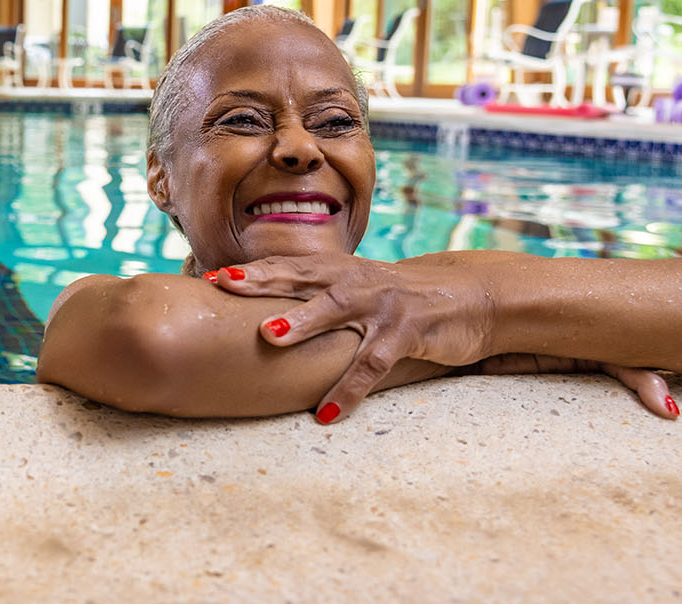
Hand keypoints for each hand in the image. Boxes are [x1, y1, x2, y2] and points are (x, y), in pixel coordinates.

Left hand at [211, 253, 680, 422]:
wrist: (472, 295)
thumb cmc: (399, 296)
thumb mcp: (357, 286)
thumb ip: (317, 293)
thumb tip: (264, 311)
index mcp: (338, 270)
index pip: (286, 267)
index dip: (249, 271)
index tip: (209, 279)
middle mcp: (354, 281)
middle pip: (300, 278)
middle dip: (260, 281)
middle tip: (222, 286)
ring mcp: (380, 305)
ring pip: (336, 312)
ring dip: (303, 322)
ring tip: (268, 337)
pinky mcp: (406, 332)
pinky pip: (372, 364)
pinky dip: (349, 389)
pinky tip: (326, 414)